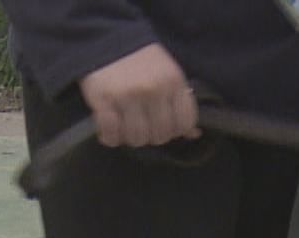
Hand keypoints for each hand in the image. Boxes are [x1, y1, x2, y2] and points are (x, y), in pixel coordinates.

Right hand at [77, 44, 200, 147]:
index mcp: (173, 82)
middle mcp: (153, 90)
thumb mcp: (168, 74)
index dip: (175, 130)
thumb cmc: (142, 61)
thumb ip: (180, 102)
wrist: (108, 38)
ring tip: (125, 127)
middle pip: (160, 135)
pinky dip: (110, 137)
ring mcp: (128, 96)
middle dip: (152, 135)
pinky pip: (111, 134)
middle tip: (142, 126)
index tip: (164, 125)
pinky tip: (109, 130)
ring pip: (137, 138)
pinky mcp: (104, 100)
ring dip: (130, 138)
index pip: (184, 124)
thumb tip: (194, 135)